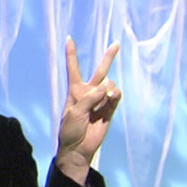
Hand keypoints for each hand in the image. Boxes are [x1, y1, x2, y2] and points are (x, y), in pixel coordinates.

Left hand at [55, 37, 121, 183]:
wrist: (79, 148)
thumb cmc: (70, 129)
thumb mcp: (74, 112)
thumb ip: (89, 98)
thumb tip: (107, 87)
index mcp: (74, 91)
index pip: (73, 68)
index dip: (72, 54)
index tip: (69, 38)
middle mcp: (88, 93)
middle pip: (100, 71)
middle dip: (108, 57)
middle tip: (116, 44)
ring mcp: (101, 100)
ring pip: (110, 84)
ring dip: (107, 90)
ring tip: (101, 102)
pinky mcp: (110, 109)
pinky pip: (116, 96)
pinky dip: (114, 95)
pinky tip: (111, 98)